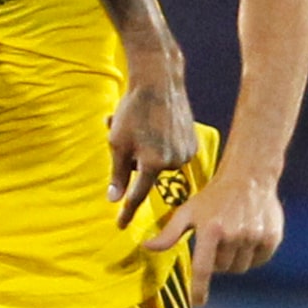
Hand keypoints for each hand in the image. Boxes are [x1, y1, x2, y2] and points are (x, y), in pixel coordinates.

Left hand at [107, 76, 197, 229]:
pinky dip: (160, 143)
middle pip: (145, 173)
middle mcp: (173, 161)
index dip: (126, 211)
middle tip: (123, 134)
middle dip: (133, 159)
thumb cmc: (134, 111)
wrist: (159, 82)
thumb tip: (115, 200)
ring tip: (139, 125)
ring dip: (145, 150)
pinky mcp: (192, 142)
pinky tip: (156, 124)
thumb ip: (117, 174)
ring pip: (157, 162)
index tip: (120, 226)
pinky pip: (170, 152)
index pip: (137, 195)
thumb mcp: (117, 143)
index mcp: (152, 163)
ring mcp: (185, 152)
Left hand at [143, 173, 284, 305]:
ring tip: (231, 239)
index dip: (199, 289)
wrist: (248, 177)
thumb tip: (146, 247)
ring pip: (241, 267)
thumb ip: (169, 233)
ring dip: (234, 260)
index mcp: (211, 230)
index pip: (203, 269)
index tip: (198, 303)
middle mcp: (234, 235)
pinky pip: (259, 261)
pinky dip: (252, 256)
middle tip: (216, 244)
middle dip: (216, 262)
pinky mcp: (272, 237)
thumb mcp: (187, 212)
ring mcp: (255, 236)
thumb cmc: (213, 197)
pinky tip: (247, 239)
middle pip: (222, 269)